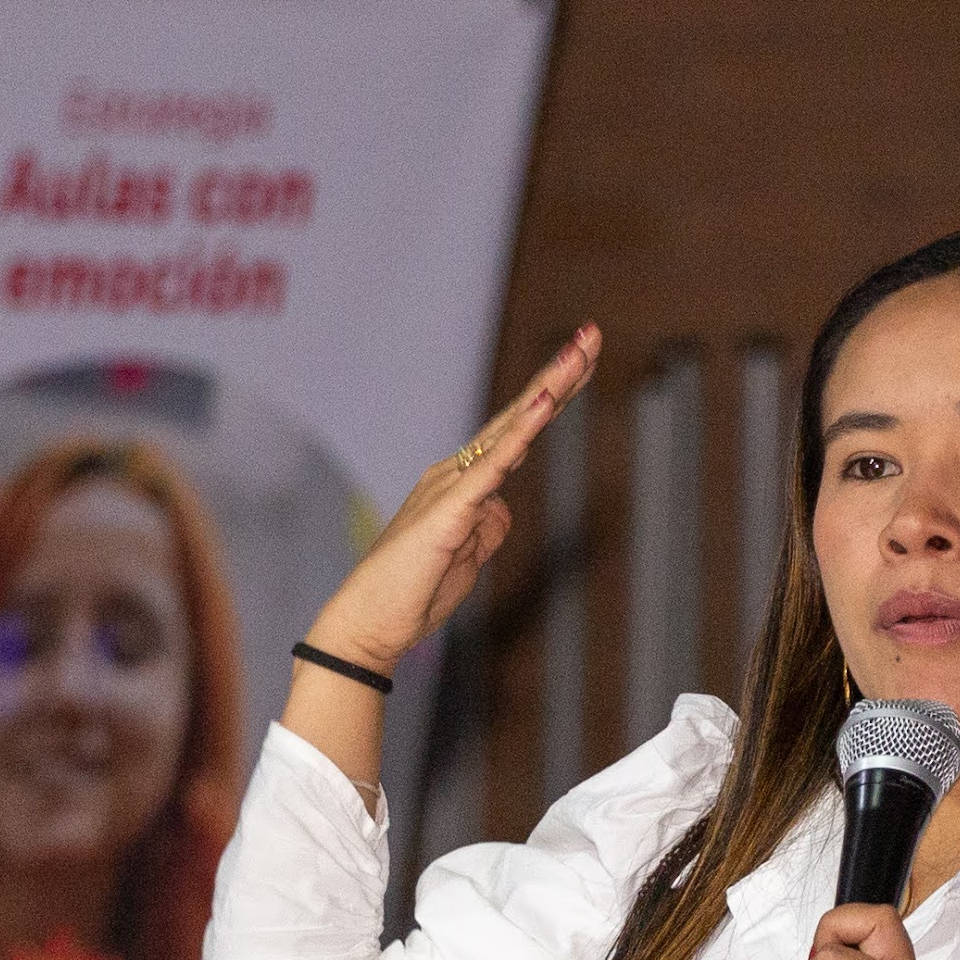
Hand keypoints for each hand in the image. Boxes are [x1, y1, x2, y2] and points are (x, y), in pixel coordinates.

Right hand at [304, 325, 599, 673]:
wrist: (367, 625)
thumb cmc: (412, 596)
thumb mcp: (467, 558)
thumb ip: (486, 527)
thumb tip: (501, 508)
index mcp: (460, 484)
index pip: (515, 431)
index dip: (551, 395)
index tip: (582, 362)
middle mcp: (454, 474)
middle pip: (517, 416)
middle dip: (558, 374)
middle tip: (591, 334)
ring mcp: (450, 487)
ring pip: (510, 429)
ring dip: (548, 388)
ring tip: (579, 350)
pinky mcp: (448, 510)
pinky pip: (492, 465)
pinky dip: (521, 433)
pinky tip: (545, 404)